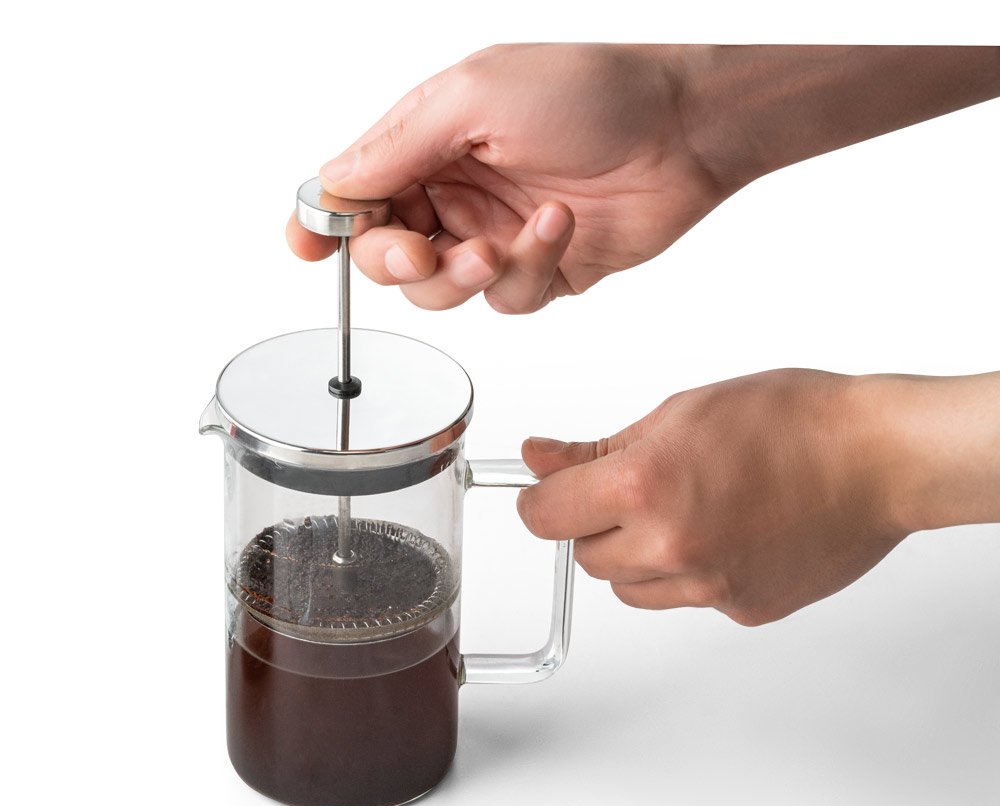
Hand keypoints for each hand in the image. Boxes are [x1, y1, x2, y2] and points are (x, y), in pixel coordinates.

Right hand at [287, 45, 999, 314]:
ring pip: (444, 291)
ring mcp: (497, 234)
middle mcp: (456, 191)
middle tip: (425, 254)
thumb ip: (396, 149)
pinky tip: (558, 227)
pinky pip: (509, 299)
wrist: (684, 129)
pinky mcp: (540, 268)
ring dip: (466, 275)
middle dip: (400, 264)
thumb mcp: (474, 99)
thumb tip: (332, 185)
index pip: (356, 195)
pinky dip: (530, 270)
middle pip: (390, 257)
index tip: (305, 248)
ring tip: (501, 243)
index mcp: (428, 143)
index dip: (324, 224)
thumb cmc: (591, 91)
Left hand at [516, 369, 999, 624]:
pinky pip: (683, 600)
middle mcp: (669, 545)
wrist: (879, 458)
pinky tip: (726, 534)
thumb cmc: (794, 421)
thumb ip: (597, 450)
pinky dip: (688, 574)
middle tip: (638, 492)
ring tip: (688, 512)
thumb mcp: (679, 414)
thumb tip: (539, 459)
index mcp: (643, 486)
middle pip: (585, 557)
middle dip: (595, 526)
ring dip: (637, 557)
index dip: (542, 502)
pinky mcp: (741, 611)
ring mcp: (707, 587)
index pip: (545, 518)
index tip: (549, 494)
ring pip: (629, 588)